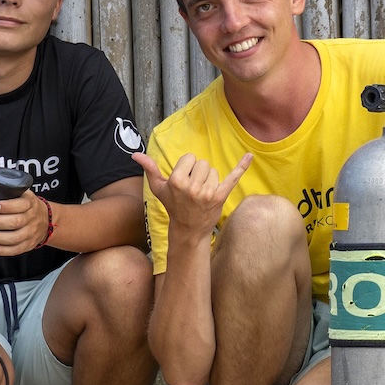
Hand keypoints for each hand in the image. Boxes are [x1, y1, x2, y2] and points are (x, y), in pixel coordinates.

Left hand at [0, 194, 49, 257]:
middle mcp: (31, 218)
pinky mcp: (27, 245)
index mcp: (29, 203)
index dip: (6, 206)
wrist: (45, 220)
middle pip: (15, 222)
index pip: (20, 205)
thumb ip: (5, 193)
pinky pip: (13, 250)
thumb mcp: (21, 195)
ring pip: (13, 238)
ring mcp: (30, 233)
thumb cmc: (28, 207)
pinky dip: (0, 250)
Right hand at [134, 150, 253, 239]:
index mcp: (176, 180)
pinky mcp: (220, 197)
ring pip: (214, 171)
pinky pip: (233, 177)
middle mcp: (192, 186)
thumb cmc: (173, 206)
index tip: (184, 180)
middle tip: (194, 189)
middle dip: (199, 173)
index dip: (187, 167)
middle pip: (202, 163)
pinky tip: (250, 156)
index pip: (189, 158)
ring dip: (210, 179)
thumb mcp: (159, 188)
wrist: (188, 229)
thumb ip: (149, 169)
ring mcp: (207, 192)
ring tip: (202, 193)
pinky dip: (242, 166)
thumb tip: (135, 154)